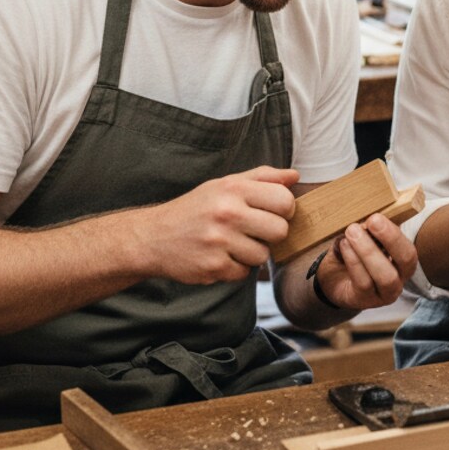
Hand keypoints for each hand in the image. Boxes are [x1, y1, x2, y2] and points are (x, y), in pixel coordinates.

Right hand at [146, 166, 298, 283]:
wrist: (154, 237)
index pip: (284, 200)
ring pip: (263, 255)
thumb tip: (294, 177)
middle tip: (254, 230)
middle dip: (271, 233)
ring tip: (232, 243)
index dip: (284, 209)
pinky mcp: (213, 267)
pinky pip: (244, 273)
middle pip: (280, 230)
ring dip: (252, 252)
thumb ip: (262, 178)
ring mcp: (219, 242)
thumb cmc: (196, 208)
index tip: (272, 212)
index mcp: (233, 189)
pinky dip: (236, 268)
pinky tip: (220, 256)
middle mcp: (226, 213)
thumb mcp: (224, 184)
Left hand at [314, 213, 417, 309]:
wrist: (333, 279)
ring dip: (368, 251)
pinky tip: (344, 246)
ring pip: (386, 276)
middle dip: (391, 238)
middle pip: (406, 261)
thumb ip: (367, 230)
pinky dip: (354, 261)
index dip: (395, 234)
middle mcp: (399, 279)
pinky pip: (364, 283)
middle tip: (371, 221)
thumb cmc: (353, 254)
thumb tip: (366, 219)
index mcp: (402, 261)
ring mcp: (384, 293)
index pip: (409, 249)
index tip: (377, 217)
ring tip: (352, 232)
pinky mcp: (365, 301)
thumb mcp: (362, 239)